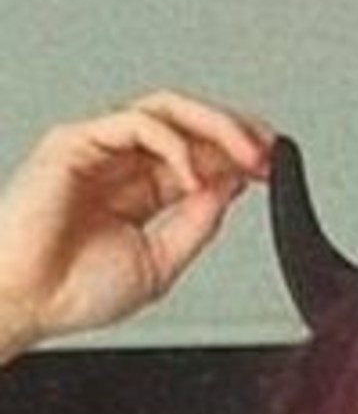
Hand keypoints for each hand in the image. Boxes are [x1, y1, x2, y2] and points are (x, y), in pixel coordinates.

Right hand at [0, 90, 273, 356]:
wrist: (24, 303)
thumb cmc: (73, 291)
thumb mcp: (161, 262)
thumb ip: (196, 224)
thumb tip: (229, 191)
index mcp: (143, 190)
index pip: (201, 154)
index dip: (241, 155)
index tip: (276, 168)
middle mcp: (122, 163)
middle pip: (190, 123)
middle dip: (238, 132)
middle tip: (272, 153)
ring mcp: (98, 149)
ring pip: (168, 109)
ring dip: (216, 127)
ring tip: (248, 155)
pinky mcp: (74, 143)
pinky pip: (135, 123)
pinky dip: (173, 144)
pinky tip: (193, 178)